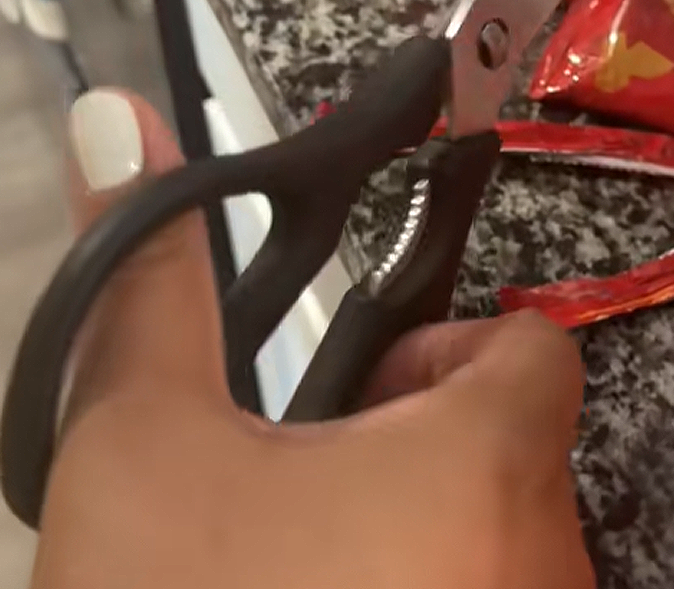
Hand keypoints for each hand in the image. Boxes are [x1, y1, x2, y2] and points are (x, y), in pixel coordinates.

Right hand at [32, 88, 594, 588]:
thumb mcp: (140, 451)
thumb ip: (146, 294)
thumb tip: (122, 129)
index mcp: (492, 463)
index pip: (530, 349)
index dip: (439, 350)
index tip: (346, 399)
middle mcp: (550, 557)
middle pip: (511, 455)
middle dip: (407, 457)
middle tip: (294, 504)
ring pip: (495, 553)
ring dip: (410, 547)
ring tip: (290, 578)